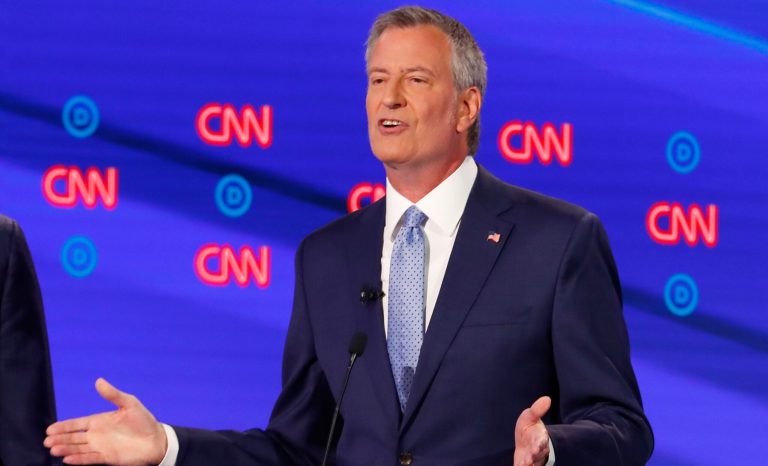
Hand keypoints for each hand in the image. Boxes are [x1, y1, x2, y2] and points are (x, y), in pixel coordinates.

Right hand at [45, 378, 166, 464]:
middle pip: (74, 437)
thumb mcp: (129, 403)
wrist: (156, 440)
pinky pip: (89, 459)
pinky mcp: (107, 458)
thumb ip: (113, 394)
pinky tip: (67, 459)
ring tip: (53, 449)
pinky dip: (79, 459)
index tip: (50, 428)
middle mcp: (97, 435)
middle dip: (60, 438)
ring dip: (66, 449)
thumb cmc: (143, 420)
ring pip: (78, 448)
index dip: (64, 426)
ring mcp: (101, 447)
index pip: (77, 423)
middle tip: (47, 440)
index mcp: (100, 421)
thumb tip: (98, 381)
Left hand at [513, 396, 550, 465]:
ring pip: (533, 462)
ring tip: (524, 464)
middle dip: (533, 456)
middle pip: (537, 454)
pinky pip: (525, 465)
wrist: (526, 441)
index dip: (539, 444)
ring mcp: (533, 458)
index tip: (536, 447)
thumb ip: (537, 410)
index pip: (541, 440)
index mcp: (539, 437)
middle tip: (528, 460)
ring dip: (528, 463)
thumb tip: (547, 398)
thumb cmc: (529, 428)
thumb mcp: (530, 416)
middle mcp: (537, 449)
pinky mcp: (526, 463)